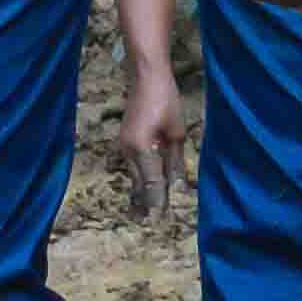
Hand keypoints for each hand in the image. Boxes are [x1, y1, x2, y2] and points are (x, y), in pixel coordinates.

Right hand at [117, 47, 191, 224]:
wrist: (146, 76)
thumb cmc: (166, 100)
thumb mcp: (177, 132)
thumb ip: (175, 160)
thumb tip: (176, 185)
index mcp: (142, 147)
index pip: (151, 182)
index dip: (156, 202)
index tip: (160, 220)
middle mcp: (129, 149)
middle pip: (138, 183)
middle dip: (145, 203)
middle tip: (148, 224)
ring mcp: (124, 145)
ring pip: (133, 176)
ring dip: (139, 193)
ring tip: (141, 214)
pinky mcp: (125, 140)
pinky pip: (133, 165)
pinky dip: (138, 178)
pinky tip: (141, 188)